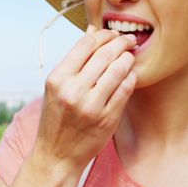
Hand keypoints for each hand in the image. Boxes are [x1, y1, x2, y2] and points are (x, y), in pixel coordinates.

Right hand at [33, 25, 137, 170]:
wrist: (57, 155)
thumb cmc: (57, 117)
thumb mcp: (57, 87)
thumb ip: (75, 61)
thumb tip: (93, 31)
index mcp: (57, 79)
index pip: (86, 44)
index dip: (103, 34)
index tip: (112, 34)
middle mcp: (73, 91)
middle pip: (104, 54)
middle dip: (121, 42)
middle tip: (129, 40)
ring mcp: (91, 106)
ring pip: (118, 70)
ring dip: (128, 58)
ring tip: (130, 56)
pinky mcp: (107, 120)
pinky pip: (125, 90)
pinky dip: (130, 78)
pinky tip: (130, 75)